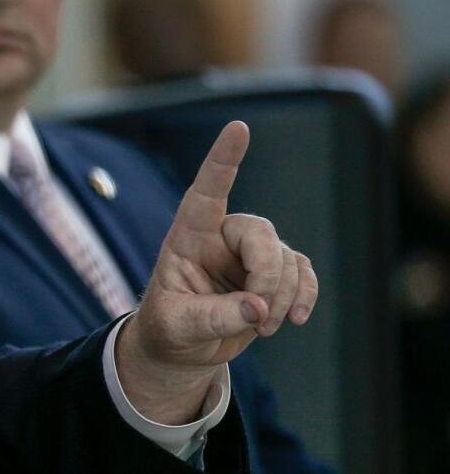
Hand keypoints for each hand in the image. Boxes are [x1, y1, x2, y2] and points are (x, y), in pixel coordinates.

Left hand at [118, 121, 318, 423]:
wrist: (183, 347)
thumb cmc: (169, 326)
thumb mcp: (176, 325)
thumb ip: (212, 316)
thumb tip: (258, 308)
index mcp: (188, 236)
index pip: (206, 190)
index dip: (223, 160)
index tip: (238, 127)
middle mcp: (220, 236)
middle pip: (260, 233)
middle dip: (267, 276)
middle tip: (260, 317)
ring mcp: (250, 252)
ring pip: (285, 257)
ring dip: (283, 296)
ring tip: (262, 328)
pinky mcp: (273, 272)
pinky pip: (303, 272)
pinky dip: (305, 295)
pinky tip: (295, 319)